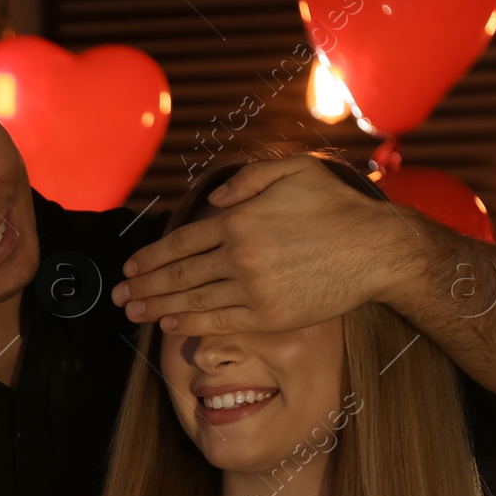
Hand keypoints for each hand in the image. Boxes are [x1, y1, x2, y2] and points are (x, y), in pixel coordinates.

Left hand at [111, 154, 412, 334]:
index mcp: (239, 219)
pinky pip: (219, 321)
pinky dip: (190, 322)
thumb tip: (212, 200)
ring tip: (133, 312)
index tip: (130, 267)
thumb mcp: (295, 171)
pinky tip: (169, 324)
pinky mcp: (269, 316)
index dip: (151, 256)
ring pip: (193, 299)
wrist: (377, 249)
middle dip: (143, 286)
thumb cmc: (338, 207)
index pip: (182, 241)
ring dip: (157, 307)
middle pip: (179, 274)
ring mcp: (253, 289)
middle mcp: (239, 255)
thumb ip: (249, 179)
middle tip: (118, 295)